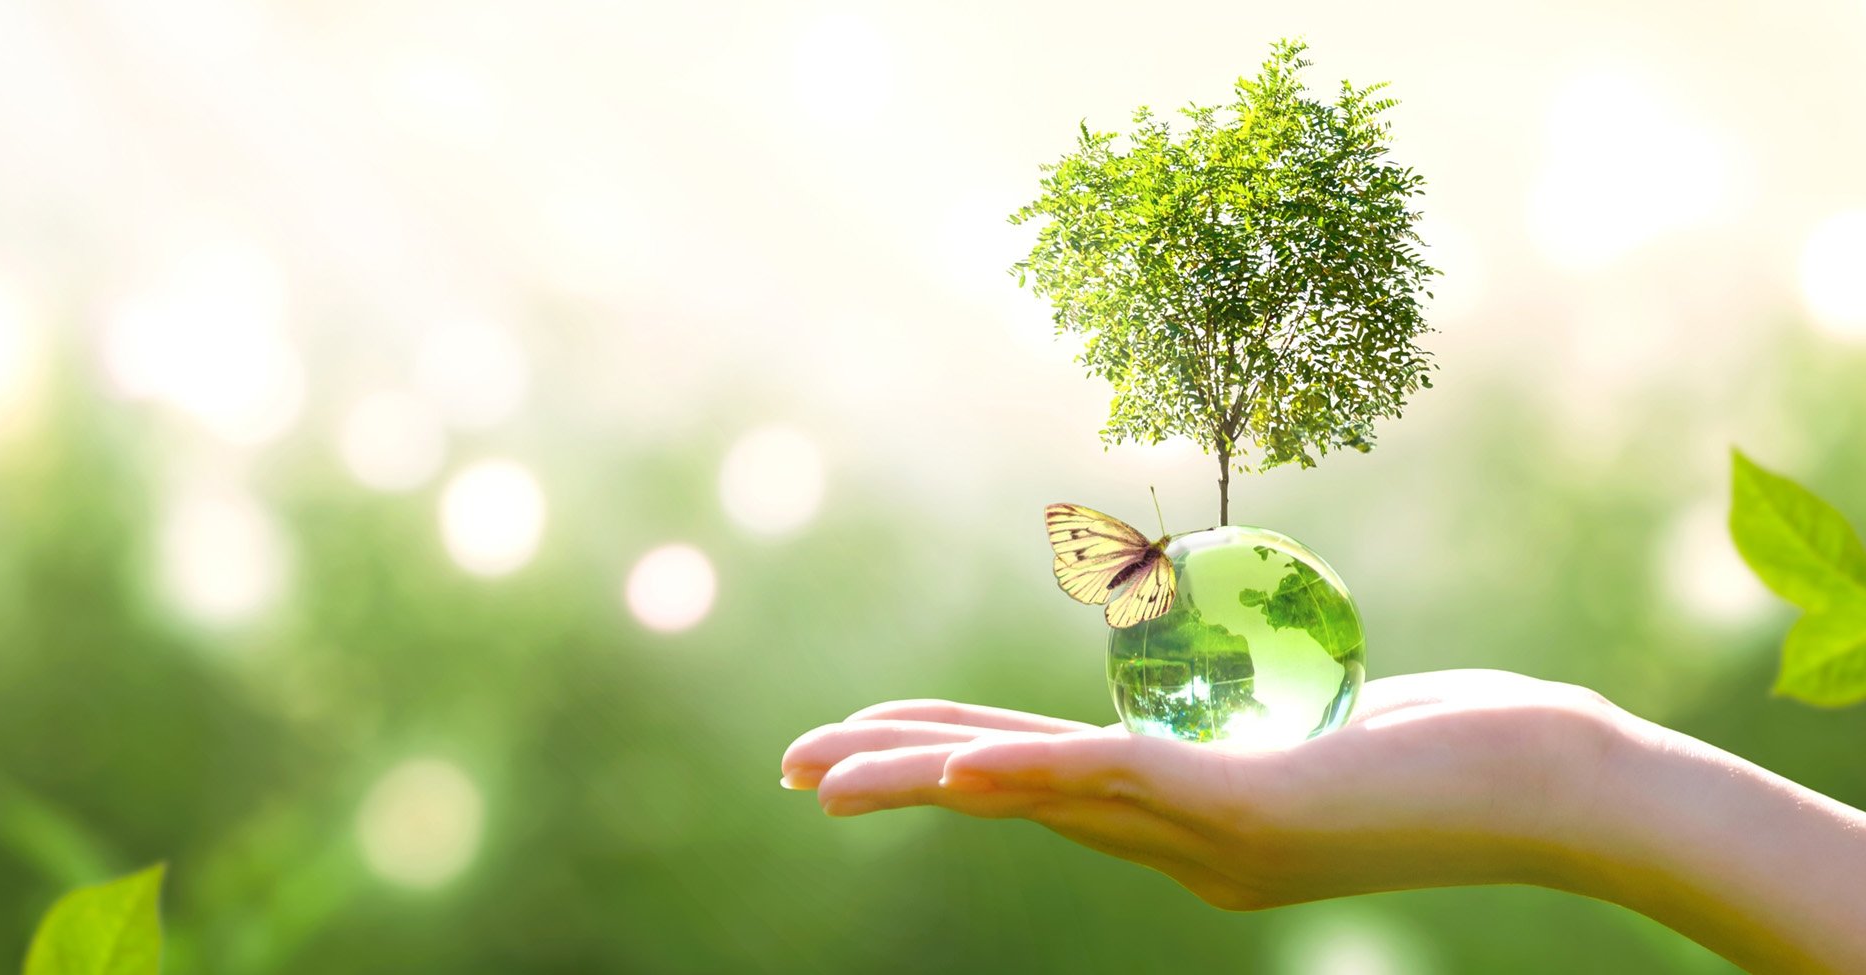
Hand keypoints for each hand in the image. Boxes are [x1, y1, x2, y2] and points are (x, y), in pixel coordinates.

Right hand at [782, 669, 1625, 909]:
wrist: (1575, 792)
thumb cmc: (1477, 743)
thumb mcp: (1339, 718)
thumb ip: (1262, 705)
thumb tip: (1216, 675)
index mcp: (1195, 822)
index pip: (1042, 782)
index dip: (943, 759)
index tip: (863, 743)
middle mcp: (1190, 845)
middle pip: (1015, 798)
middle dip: (896, 778)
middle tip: (794, 770)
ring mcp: (1219, 834)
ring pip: (1041, 797)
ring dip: (925, 781)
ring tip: (828, 774)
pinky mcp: (1256, 808)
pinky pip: (1120, 786)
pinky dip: (1028, 778)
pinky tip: (960, 771)